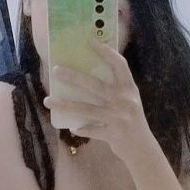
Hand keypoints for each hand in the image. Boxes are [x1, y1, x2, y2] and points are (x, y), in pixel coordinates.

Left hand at [43, 38, 152, 162]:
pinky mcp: (112, 134)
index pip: (119, 65)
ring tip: (48, 100)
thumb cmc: (131, 120)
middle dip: (73, 77)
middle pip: (95, 85)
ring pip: (86, 109)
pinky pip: (89, 130)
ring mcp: (118, 118)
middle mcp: (124, 101)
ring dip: (65, 105)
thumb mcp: (129, 100)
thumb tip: (86, 74)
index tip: (90, 41)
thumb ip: (115, 89)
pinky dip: (80, 129)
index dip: (105, 51)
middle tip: (55, 70)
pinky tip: (71, 127)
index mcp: (129, 89)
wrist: (142, 148)